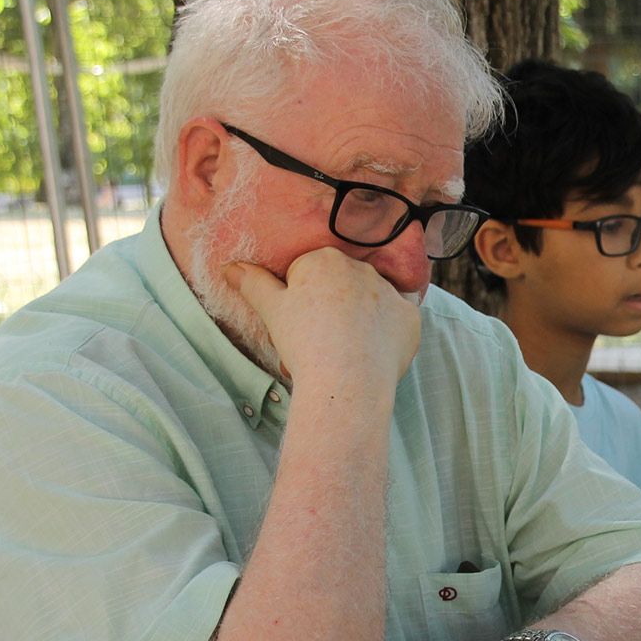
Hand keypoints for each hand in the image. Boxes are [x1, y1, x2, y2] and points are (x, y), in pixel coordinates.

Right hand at [223, 246, 419, 386]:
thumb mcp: (271, 311)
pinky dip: (386, 335)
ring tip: (346, 350)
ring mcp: (390, 293)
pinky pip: (397, 322)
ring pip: (370, 302)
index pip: (308, 274)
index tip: (300, 324)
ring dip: (360, 318)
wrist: (347, 381)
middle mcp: (362, 268)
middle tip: (320, 339)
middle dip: (331, 307)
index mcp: (325, 259)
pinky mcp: (411, 319)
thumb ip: (252, 284)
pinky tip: (372, 353)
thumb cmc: (304, 342)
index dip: (300, 301)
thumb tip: (230, 267)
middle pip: (341, 286)